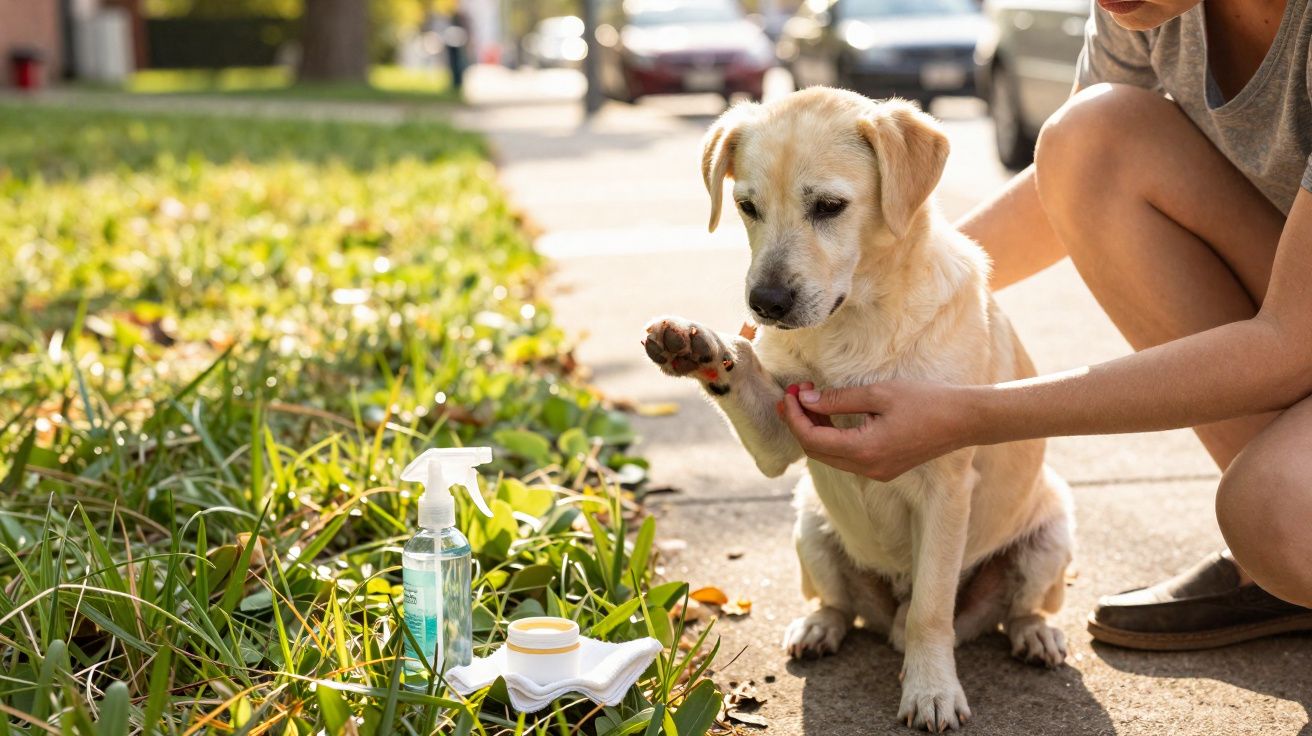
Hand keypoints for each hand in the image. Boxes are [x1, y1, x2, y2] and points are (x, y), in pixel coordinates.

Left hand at [776, 380, 976, 481]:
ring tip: (808, 400)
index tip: (790, 394)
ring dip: (814, 430)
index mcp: (864, 451)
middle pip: (816, 451)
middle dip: (799, 423)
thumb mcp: (878, 394)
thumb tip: (806, 400)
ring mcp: (876, 472)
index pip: (812, 439)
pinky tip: (829, 415)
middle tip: (793, 396)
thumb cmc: (925, 402)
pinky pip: (846, 457)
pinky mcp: (883, 468)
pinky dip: (832, 437)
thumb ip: (838, 400)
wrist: (963, 420)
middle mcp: (867, 468)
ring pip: (830, 456)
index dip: (794, 417)